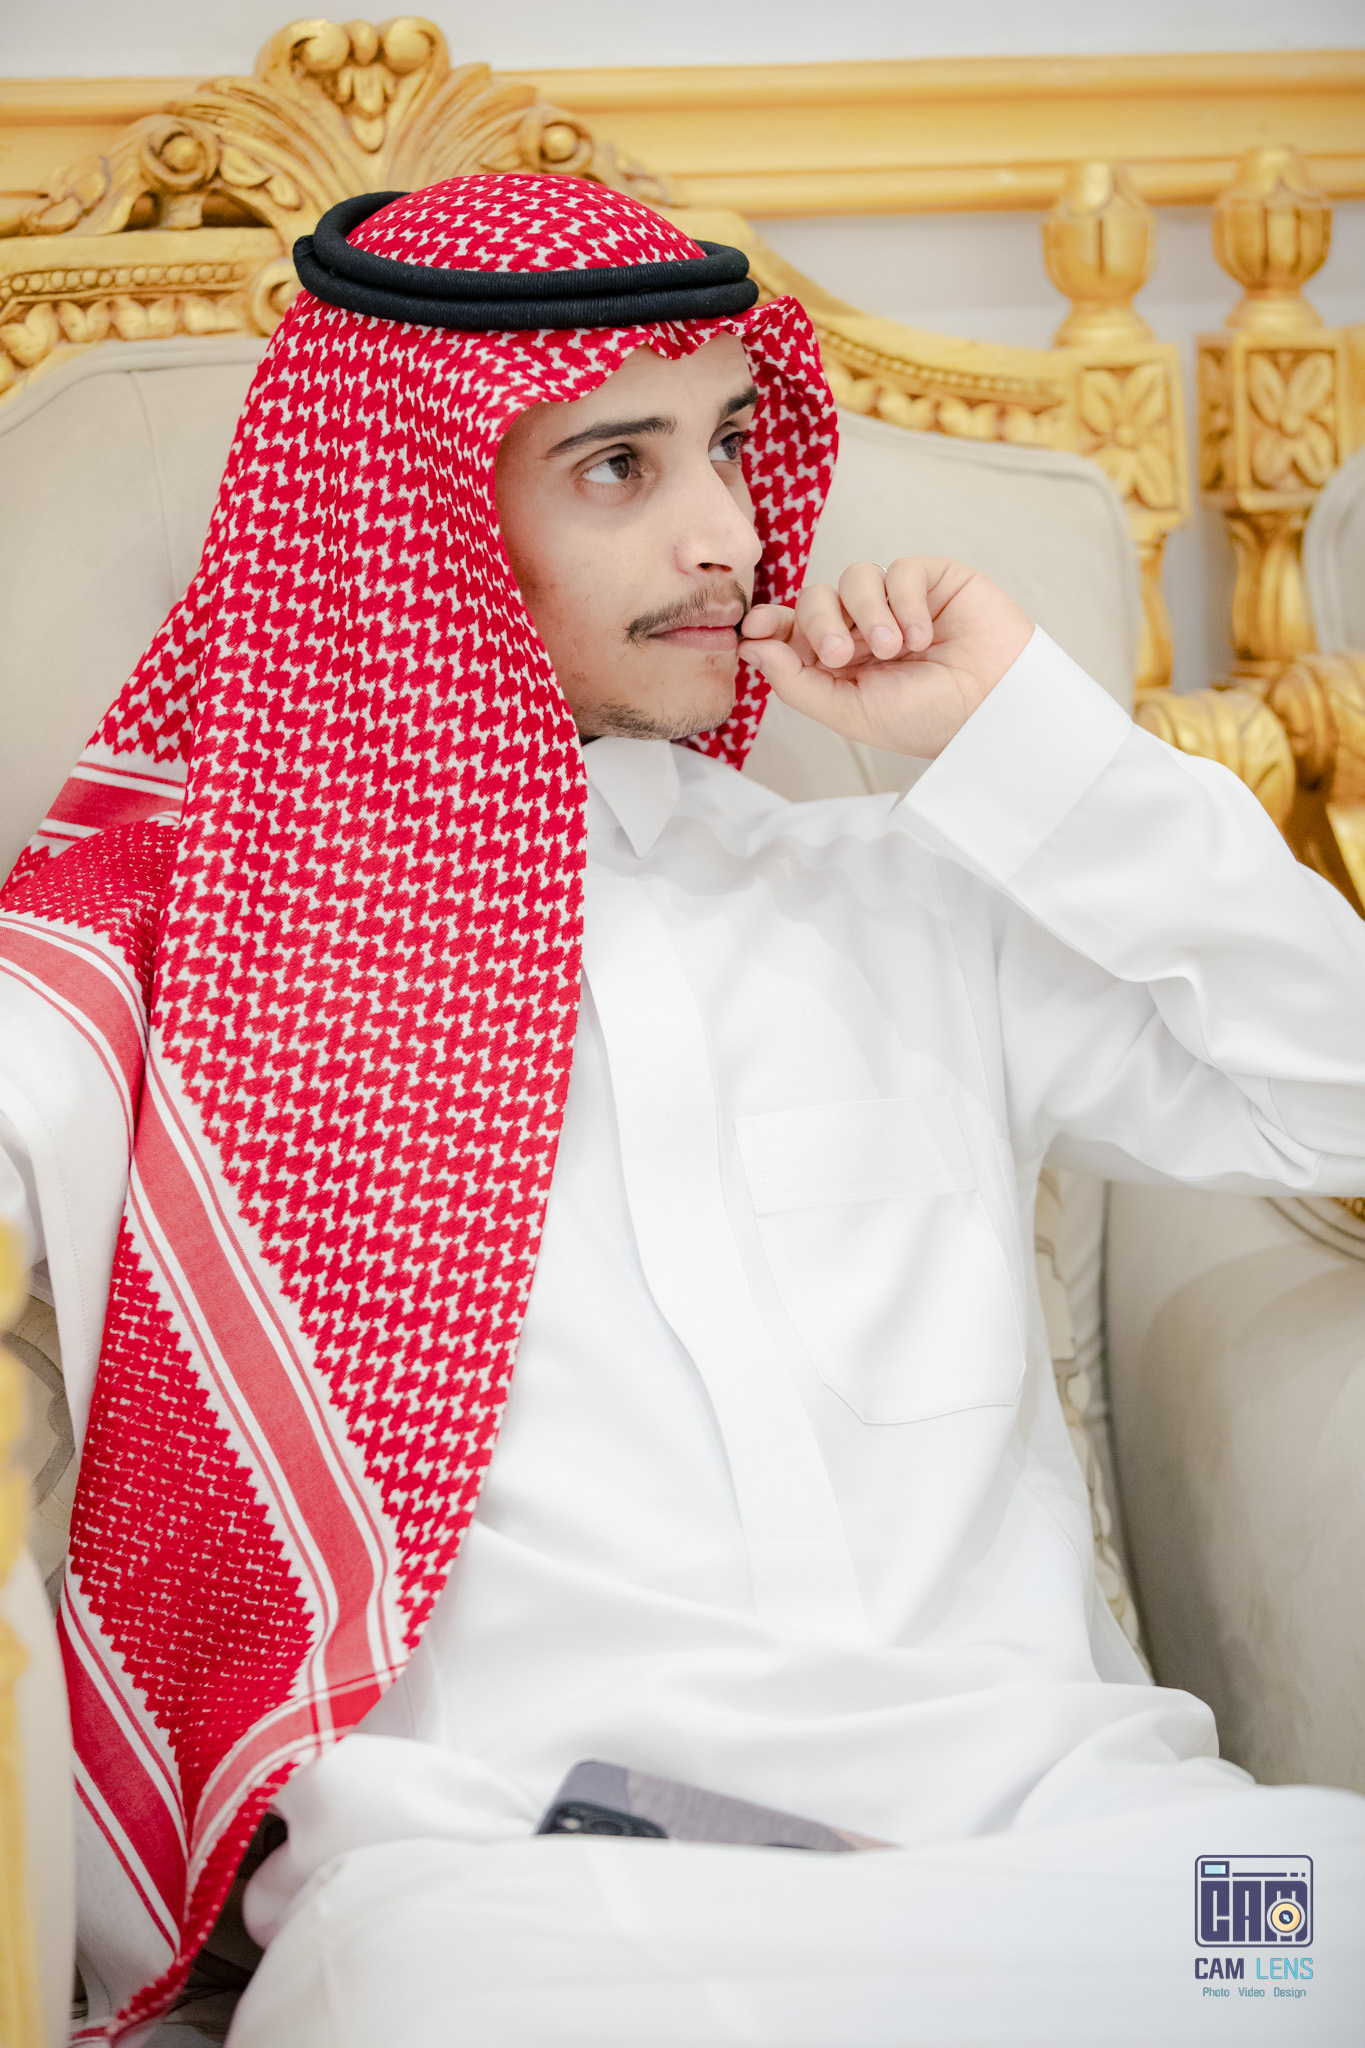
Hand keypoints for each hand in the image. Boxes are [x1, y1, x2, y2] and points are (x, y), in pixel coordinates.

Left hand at [740, 558, 1032, 758]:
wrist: (992, 710)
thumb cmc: (928, 718)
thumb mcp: (849, 711)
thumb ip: (796, 681)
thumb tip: (750, 647)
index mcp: (842, 660)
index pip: (794, 628)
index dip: (771, 622)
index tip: (754, 627)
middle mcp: (865, 627)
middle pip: (816, 598)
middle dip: (819, 623)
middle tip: (841, 654)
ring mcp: (899, 601)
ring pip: (854, 577)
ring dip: (868, 614)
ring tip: (895, 649)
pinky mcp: (934, 580)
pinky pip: (901, 569)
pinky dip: (907, 602)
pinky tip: (924, 635)